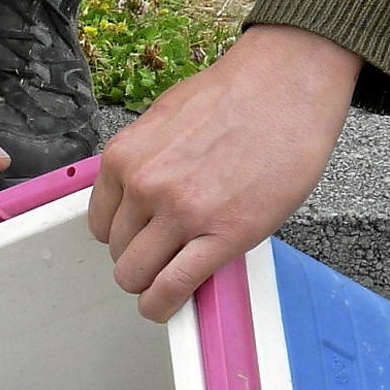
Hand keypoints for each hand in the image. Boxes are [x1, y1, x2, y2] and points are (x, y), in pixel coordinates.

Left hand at [88, 25, 361, 321]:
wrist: (288, 82)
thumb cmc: (237, 95)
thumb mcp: (166, 120)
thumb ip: (145, 163)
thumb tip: (137, 198)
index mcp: (125, 158)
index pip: (101, 223)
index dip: (124, 236)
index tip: (141, 239)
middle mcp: (145, 186)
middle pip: (119, 254)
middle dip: (140, 261)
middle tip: (166, 257)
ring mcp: (181, 213)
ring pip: (137, 277)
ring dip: (151, 284)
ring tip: (174, 277)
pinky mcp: (220, 236)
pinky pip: (173, 288)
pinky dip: (164, 306)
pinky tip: (170, 307)